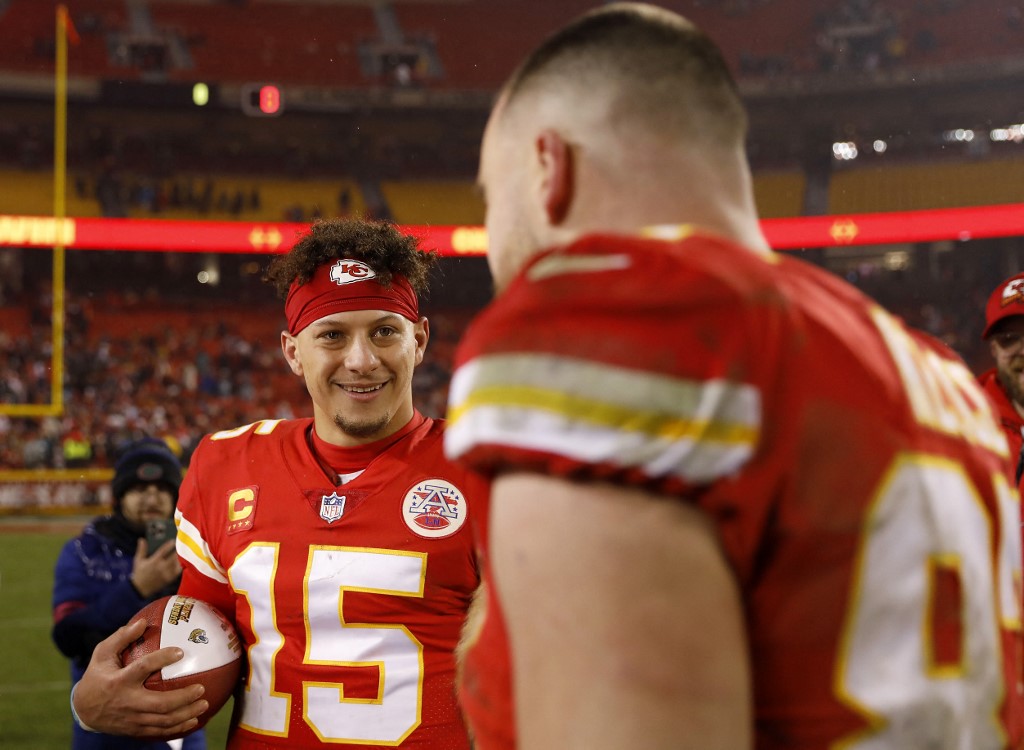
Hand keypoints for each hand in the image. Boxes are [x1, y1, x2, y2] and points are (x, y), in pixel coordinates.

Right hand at [73, 618, 207, 737]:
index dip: (161, 659)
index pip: (142, 668)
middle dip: (182, 698)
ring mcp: (132, 719)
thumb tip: (143, 622)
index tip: (181, 652)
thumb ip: (122, 637)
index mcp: (119, 681)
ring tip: (204, 704)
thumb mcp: (103, 654)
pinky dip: (178, 728)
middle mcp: (126, 702)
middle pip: (158, 704)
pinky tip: (194, 720)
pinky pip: (159, 731)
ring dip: (186, 714)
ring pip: (162, 721)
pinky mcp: (135, 730)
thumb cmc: (98, 675)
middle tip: (201, 688)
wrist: (83, 709)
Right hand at [131, 539, 181, 597]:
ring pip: (177, 563)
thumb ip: (141, 550)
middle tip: (181, 545)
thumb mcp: (138, 561)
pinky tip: (181, 561)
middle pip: (173, 556)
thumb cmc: (139, 573)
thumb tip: (142, 539)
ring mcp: (166, 574)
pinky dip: (180, 565)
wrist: (139, 589)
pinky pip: (178, 571)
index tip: (173, 540)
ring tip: (182, 552)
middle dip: (177, 550)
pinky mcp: (169, 579)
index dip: (169, 544)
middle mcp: (161, 567)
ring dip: (180, 557)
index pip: (164, 550)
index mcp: (153, 561)